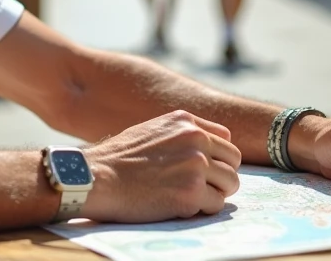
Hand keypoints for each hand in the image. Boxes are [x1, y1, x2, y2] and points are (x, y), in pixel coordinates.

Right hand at [82, 111, 241, 222]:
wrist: (97, 177)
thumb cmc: (118, 158)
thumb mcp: (153, 130)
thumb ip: (180, 135)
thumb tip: (205, 150)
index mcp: (186, 121)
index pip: (225, 139)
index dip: (217, 157)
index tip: (205, 169)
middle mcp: (196, 139)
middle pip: (233, 161)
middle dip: (221, 177)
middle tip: (201, 188)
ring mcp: (196, 166)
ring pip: (230, 184)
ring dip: (214, 194)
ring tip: (189, 197)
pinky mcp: (191, 193)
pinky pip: (216, 205)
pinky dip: (202, 210)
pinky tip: (179, 206)